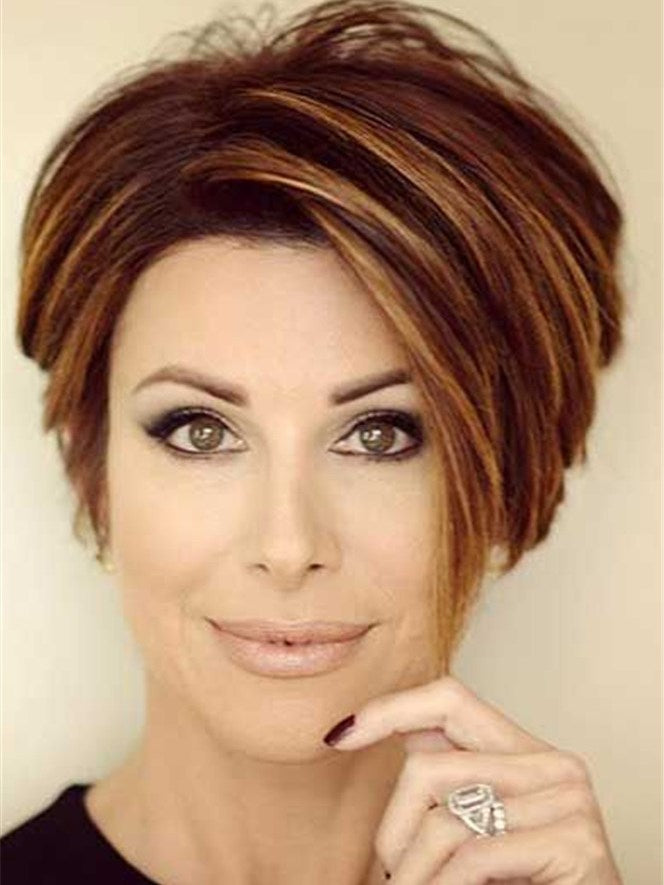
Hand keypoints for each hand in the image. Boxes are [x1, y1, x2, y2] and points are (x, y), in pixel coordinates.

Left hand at [323, 675, 622, 883]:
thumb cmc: (524, 884)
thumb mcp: (479, 825)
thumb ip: (444, 778)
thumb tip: (362, 731)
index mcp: (523, 750)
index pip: (448, 698)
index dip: (389, 709)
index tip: (339, 735)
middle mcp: (551, 763)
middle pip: (428, 764)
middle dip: (392, 829)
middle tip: (391, 874)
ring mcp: (567, 798)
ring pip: (443, 820)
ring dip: (412, 873)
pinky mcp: (576, 840)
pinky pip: (474, 858)